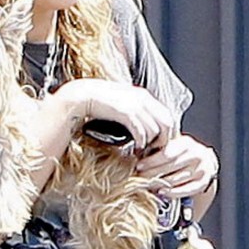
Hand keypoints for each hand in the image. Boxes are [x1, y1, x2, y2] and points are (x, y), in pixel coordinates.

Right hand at [59, 78, 174, 149]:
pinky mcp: (126, 113)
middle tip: (154, 152)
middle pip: (167, 123)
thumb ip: (136, 112)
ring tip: (142, 152)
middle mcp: (143, 99)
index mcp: (144, 96)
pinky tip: (135, 149)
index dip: (165, 133)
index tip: (157, 145)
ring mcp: (135, 105)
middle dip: (163, 141)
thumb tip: (145, 128)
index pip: (167, 116)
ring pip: (156, 130)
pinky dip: (141, 144)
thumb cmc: (99, 102)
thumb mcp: (123, 104)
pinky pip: (142, 132)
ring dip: (151, 145)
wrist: (81, 95)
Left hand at [137, 132, 218, 196]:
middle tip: (139, 177)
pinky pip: (185, 190)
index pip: (166, 153)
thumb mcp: (173, 146)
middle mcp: (196, 156)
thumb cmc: (182, 154)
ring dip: (159, 183)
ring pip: (176, 179)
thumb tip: (138, 153)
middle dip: (152, 173)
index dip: (151, 161)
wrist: (204, 162)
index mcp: (186, 144)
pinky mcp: (202, 183)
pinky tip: (162, 192)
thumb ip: (159, 148)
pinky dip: (172, 192)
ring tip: (147, 184)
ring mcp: (201, 170)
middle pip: (170, 167)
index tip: (139, 166)